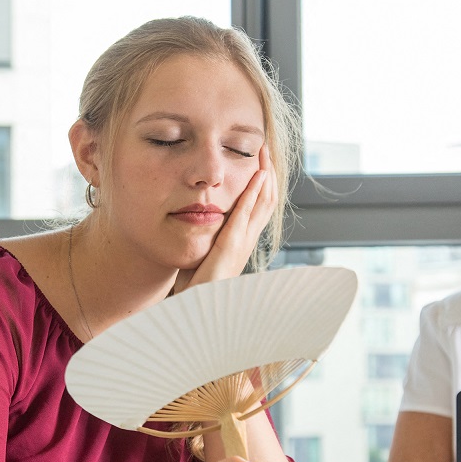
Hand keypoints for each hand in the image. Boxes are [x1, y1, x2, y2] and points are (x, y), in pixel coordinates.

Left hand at [174, 145, 277, 292]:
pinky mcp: (230, 248)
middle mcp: (245, 241)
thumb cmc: (195, 290)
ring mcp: (241, 244)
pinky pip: (245, 215)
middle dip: (267, 172)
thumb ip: (203, 241)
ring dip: (264, 176)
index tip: (259, 162)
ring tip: (263, 154)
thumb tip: (193, 224)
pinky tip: (257, 175)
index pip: (258, 207)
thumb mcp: (201, 258)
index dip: (262, 183)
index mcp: (240, 242)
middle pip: (266, 200)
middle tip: (265, 149)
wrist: (194, 313)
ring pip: (262, 203)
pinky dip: (253, 193)